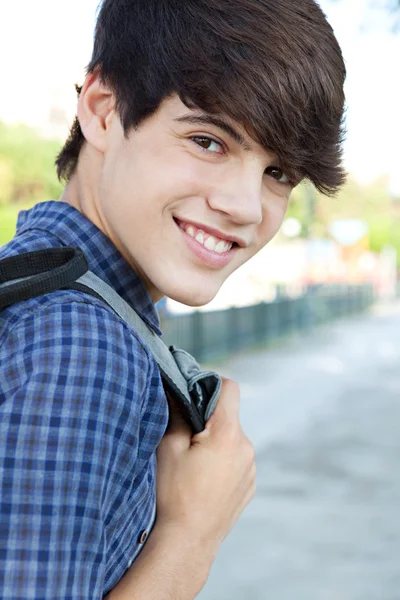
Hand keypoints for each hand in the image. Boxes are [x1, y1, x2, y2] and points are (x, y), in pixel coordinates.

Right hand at [155, 378, 255, 559]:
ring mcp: (251, 468)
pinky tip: (204, 480)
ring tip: (194, 464)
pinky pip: (238, 460)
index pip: (230, 388)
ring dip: (217, 442)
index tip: (194, 395)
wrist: (187, 542)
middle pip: (230, 416)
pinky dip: (224, 461)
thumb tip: (178, 390)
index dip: (211, 384)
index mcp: (228, 433)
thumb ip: (178, 413)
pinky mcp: (250, 485)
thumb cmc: (174, 494)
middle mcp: (246, 448)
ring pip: (233, 439)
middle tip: (186, 436)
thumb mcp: (168, 448)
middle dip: (209, 419)